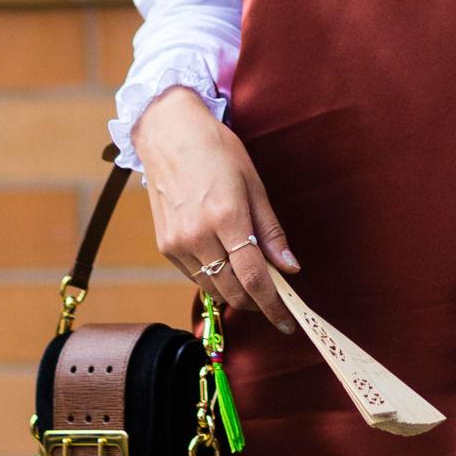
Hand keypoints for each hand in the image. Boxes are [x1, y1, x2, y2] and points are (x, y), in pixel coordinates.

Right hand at [132, 87, 298, 334]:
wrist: (168, 134)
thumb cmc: (217, 151)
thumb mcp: (254, 184)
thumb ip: (271, 231)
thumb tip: (290, 268)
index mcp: (226, 217)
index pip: (254, 276)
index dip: (274, 304)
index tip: (288, 321)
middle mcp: (198, 235)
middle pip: (234, 291)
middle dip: (258, 304)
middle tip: (277, 305)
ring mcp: (177, 243)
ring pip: (213, 289)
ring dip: (237, 295)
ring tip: (255, 286)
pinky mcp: (165, 246)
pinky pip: (196, 276)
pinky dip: (216, 280)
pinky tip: (228, 267)